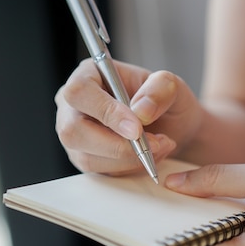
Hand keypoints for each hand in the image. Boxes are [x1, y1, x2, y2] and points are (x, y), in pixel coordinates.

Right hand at [55, 59, 201, 174]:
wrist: (171, 125)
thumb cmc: (163, 100)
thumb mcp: (171, 85)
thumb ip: (159, 90)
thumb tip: (140, 111)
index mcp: (88, 74)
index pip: (80, 92)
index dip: (105, 112)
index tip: (136, 128)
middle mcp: (73, 105)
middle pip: (73, 130)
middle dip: (117, 145)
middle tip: (152, 144)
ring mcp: (75, 133)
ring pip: (86, 157)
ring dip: (127, 159)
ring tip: (158, 146)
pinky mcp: (84, 157)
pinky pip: (99, 171)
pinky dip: (128, 168)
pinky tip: (146, 156)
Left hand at [164, 163, 244, 245]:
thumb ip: (217, 180)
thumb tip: (173, 183)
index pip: (181, 243)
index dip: (169, 216)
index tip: (165, 192)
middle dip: (190, 218)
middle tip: (197, 188)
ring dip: (206, 228)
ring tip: (224, 203)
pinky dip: (219, 238)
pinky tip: (233, 218)